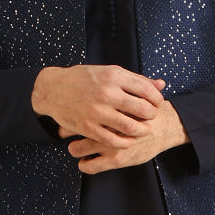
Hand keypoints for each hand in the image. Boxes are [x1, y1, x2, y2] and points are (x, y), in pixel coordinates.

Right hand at [32, 63, 166, 143]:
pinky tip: (128, 139)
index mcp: (113, 76)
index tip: (157, 103)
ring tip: (143, 129)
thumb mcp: (109, 72)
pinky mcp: (88, 127)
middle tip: (151, 117)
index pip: (146, 89)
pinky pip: (113, 140)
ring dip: (142, 131)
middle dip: (151, 115)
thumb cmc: (83, 79)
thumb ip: (135, 79)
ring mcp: (97, 111)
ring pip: (130, 127)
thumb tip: (161, 85)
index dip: (157, 99)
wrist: (53, 89)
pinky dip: (125, 142)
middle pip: (142, 109)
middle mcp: (106, 93)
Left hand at [60, 97, 189, 173]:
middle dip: (66, 131)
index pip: (77, 111)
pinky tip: (85, 162)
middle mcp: (106, 124)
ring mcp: (111, 142)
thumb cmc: (148, 109)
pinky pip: (91, 166)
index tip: (65, 117)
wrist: (168, 126)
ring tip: (74, 148)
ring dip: (74, 149)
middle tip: (63, 133)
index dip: (68, 115)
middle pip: (74, 128)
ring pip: (79, 149)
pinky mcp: (116, 159)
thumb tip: (93, 91)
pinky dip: (85, 165)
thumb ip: (116, 88)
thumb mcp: (132, 91)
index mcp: (106, 106)